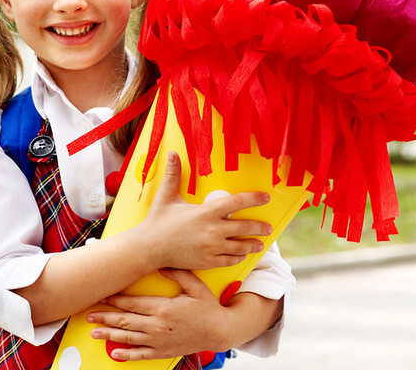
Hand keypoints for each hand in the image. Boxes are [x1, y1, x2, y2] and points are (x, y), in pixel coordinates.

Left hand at [87, 269, 228, 360]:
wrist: (220, 331)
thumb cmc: (208, 307)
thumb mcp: (195, 285)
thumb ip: (177, 273)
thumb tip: (161, 263)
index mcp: (164, 307)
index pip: (132, 303)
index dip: (114, 300)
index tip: (102, 296)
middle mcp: (158, 325)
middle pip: (125, 321)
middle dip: (105, 317)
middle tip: (89, 314)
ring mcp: (159, 340)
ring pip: (128, 338)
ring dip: (109, 335)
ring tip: (94, 332)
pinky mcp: (163, 352)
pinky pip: (140, 355)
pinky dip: (125, 355)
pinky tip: (114, 353)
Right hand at [138, 151, 272, 269]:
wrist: (147, 248)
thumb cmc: (157, 220)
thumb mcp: (166, 196)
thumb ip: (173, 174)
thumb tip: (171, 153)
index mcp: (206, 212)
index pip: (237, 202)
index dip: (254, 199)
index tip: (266, 198)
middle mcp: (212, 230)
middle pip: (244, 226)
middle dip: (259, 227)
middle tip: (268, 226)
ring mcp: (211, 248)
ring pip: (239, 246)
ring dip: (252, 244)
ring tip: (260, 244)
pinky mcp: (207, 262)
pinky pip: (229, 260)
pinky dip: (237, 257)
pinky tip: (241, 254)